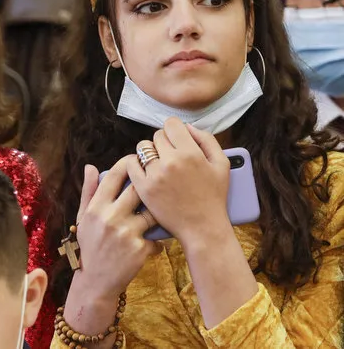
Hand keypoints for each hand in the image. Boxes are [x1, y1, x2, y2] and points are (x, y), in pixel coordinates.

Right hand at [73, 156, 159, 299]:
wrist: (95, 282)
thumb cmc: (90, 246)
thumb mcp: (83, 218)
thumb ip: (88, 191)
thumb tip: (90, 166)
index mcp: (96, 208)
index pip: (115, 175)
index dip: (129, 163)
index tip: (137, 160)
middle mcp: (110, 218)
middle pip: (138, 189)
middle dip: (148, 185)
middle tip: (155, 184)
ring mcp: (126, 233)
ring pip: (152, 212)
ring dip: (156, 213)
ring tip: (157, 216)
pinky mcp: (140, 249)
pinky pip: (156, 237)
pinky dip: (156, 240)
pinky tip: (152, 245)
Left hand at [128, 117, 230, 247]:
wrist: (202, 228)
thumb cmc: (214, 196)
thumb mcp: (221, 164)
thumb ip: (206, 139)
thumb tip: (187, 127)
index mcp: (190, 153)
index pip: (171, 124)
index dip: (174, 130)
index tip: (176, 140)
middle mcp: (171, 161)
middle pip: (157, 136)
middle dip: (164, 143)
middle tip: (170, 156)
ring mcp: (155, 174)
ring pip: (143, 147)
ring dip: (150, 152)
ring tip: (158, 163)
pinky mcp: (143, 187)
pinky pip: (131, 164)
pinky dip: (136, 164)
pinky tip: (146, 170)